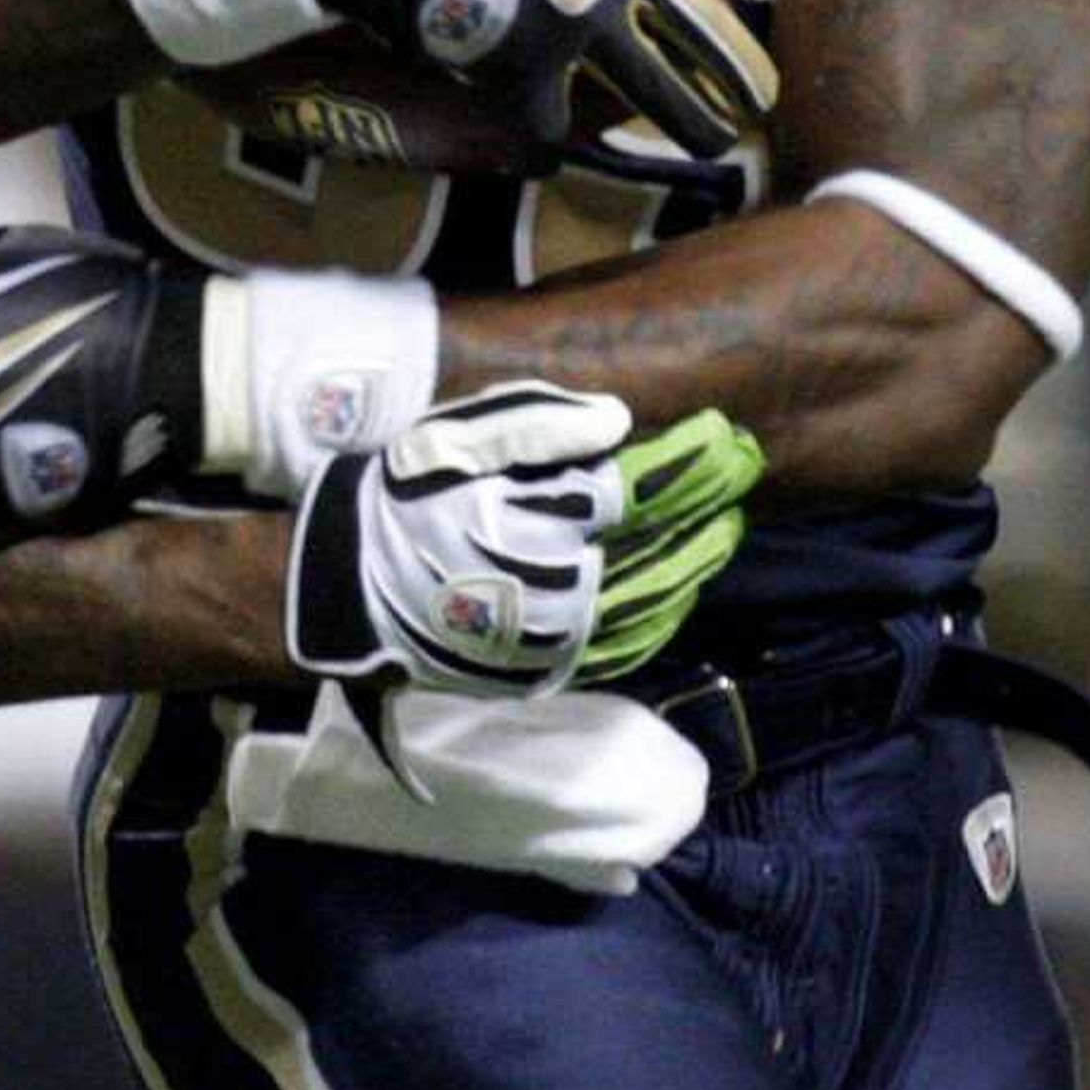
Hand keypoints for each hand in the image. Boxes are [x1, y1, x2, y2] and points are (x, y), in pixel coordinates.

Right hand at [288, 383, 762, 699]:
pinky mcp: (545, 668)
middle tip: (743, 471)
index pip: (638, 488)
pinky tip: (679, 592)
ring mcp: (558, 635)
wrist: (346, 587)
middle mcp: (561, 585)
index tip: (727, 438)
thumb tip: (619, 422)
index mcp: (542, 521)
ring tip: (725, 527)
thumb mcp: (457, 443)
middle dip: (703, 504)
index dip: (688, 462)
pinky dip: (661, 618)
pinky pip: (623, 646)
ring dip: (694, 559)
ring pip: (650, 598)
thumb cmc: (401, 499)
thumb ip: (540, 428)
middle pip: (655, 543)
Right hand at [300, 0, 777, 169]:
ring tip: (708, 143)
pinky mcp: (521, 75)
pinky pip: (552, 130)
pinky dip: (550, 144)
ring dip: (690, 124)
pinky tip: (548, 151)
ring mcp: (576, 24)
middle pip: (709, 30)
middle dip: (740, 69)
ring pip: (660, 96)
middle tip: (755, 96)